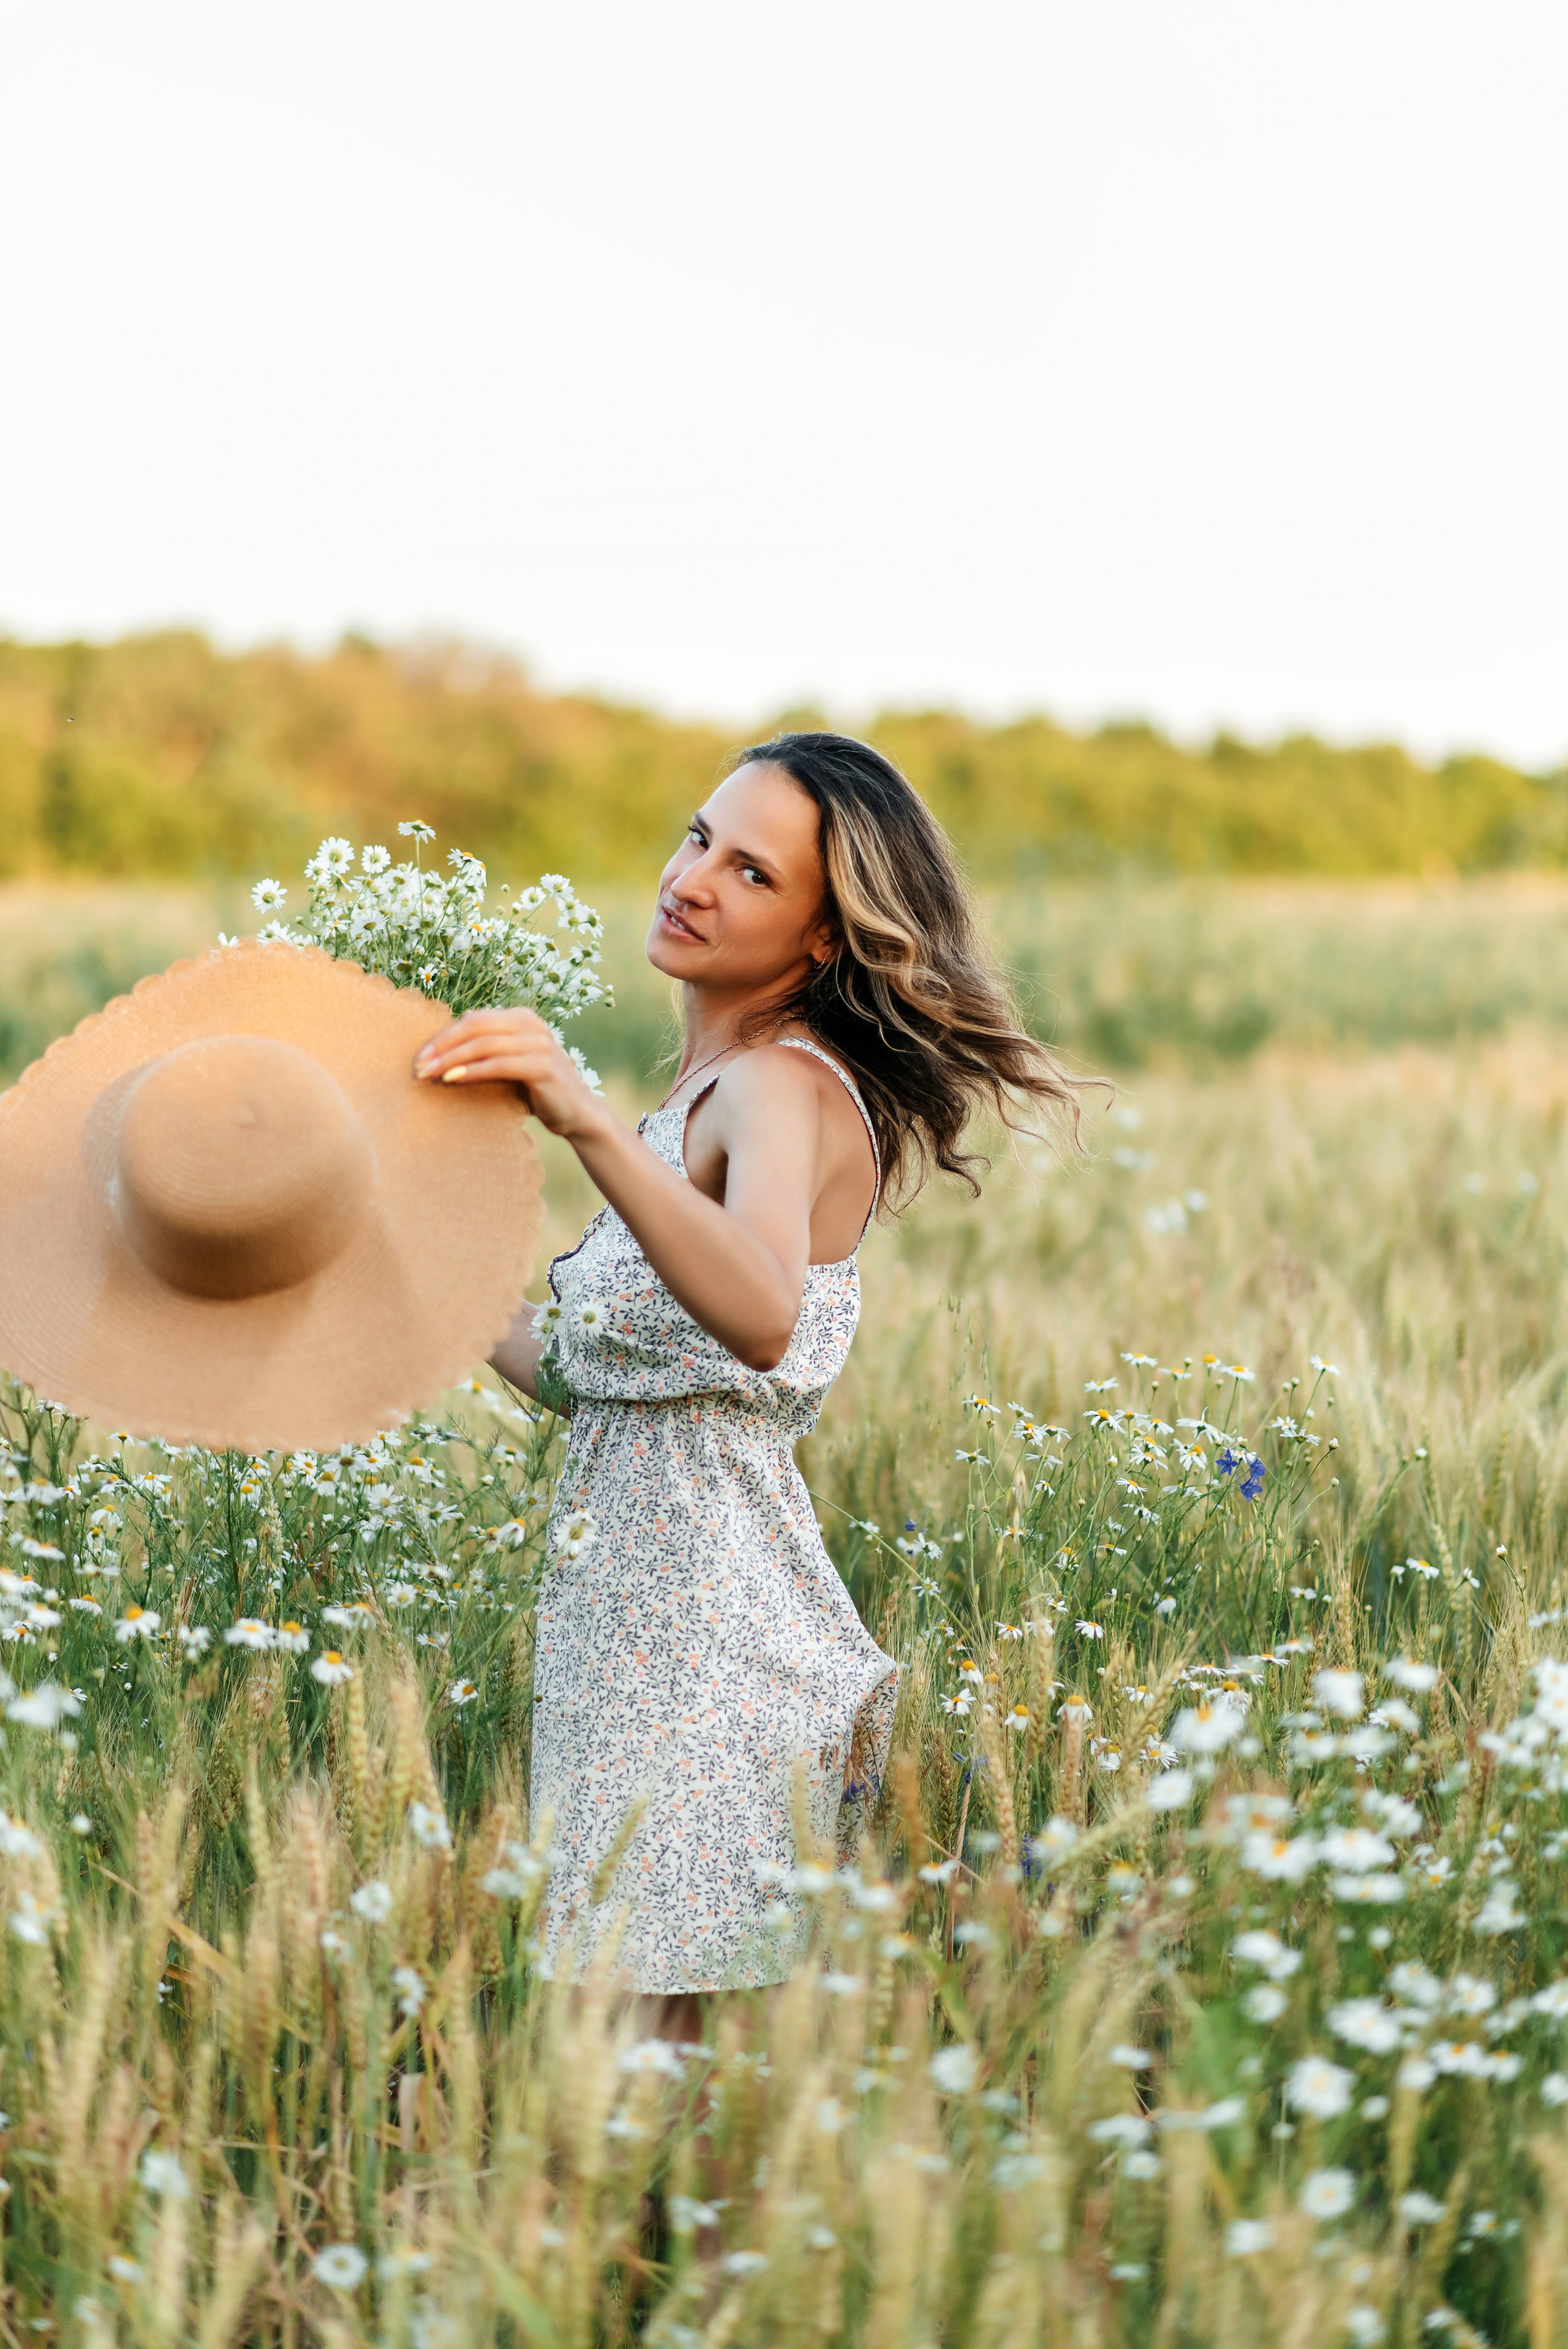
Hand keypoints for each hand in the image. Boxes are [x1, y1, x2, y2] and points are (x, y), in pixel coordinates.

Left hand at [413, 1007, 609, 1140]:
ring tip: (429, 1074)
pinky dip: (472, 1071)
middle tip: (418, 1065)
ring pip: (484, 1044)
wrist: (578, 1114)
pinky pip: (499, 1065)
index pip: (474, 1019)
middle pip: (475, 1026)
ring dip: (451, 1059)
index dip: (443, 1036)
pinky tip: (452, 1080)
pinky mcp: (542, 1066)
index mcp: (522, 1018)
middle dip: (442, 1045)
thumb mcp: (509, 1065)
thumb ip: (485, 1053)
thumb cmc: (536, 1091)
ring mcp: (539, 1043)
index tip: (420, 1057)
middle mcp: (532, 1024)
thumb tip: (436, 1056)